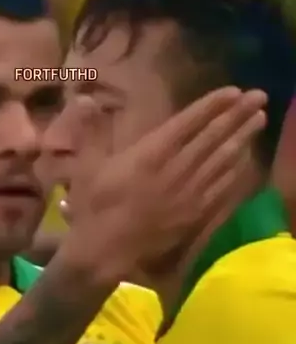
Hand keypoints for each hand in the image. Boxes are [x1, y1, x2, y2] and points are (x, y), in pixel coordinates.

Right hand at [63, 87, 266, 283]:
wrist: (104, 252)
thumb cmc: (93, 206)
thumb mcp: (86, 165)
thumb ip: (90, 131)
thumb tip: (85, 97)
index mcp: (150, 154)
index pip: (188, 123)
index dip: (211, 105)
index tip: (232, 91)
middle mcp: (175, 170)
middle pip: (212, 137)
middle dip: (237, 115)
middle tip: (258, 96)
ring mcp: (189, 193)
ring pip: (222, 161)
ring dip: (242, 138)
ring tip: (259, 119)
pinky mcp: (194, 214)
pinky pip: (221, 187)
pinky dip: (235, 170)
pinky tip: (245, 158)